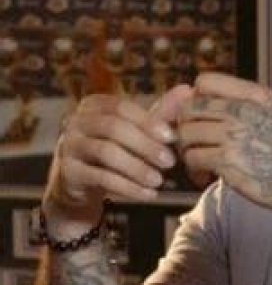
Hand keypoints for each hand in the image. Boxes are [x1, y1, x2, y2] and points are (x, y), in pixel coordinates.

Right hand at [42, 86, 190, 231]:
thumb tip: (188, 89)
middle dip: (145, 146)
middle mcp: (77, 121)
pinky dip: (128, 187)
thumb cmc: (115, 150)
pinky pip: (100, 178)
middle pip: (114, 128)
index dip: (149, 122)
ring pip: (106, 153)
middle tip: (170, 163)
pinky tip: (149, 195)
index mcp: (94, 105)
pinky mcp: (68, 172)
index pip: (122, 107)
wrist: (80, 183)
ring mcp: (69, 145)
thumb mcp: (136, 130)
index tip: (173, 138)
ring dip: (137, 168)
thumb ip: (160, 112)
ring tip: (159, 181)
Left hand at [178, 44, 271, 219]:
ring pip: (187, 134)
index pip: (205, 82)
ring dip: (188, 149)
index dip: (199, 98)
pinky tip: (206, 176)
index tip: (206, 116)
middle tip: (197, 141)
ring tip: (200, 161)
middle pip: (190, 107)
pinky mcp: (228, 163)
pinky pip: (193, 158)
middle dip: (188, 124)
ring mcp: (234, 137)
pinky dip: (194, 169)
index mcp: (257, 96)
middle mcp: (242, 112)